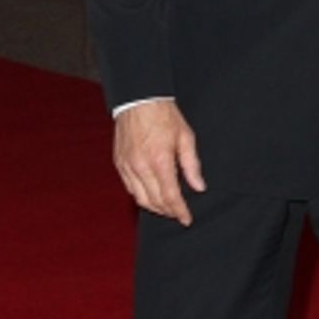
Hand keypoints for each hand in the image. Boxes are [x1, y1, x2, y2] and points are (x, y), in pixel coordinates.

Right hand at [113, 100, 204, 225]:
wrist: (138, 100)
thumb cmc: (164, 116)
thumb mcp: (186, 137)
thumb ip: (192, 165)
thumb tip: (199, 187)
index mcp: (160, 160)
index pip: (170, 196)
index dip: (179, 211)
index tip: (186, 219)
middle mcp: (141, 166)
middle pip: (154, 201)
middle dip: (168, 211)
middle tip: (178, 214)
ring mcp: (127, 166)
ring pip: (140, 198)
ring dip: (154, 207)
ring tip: (166, 209)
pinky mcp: (119, 163)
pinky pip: (129, 188)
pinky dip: (140, 196)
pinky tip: (150, 195)